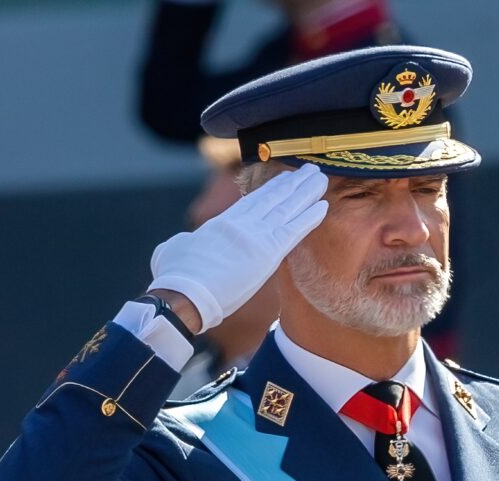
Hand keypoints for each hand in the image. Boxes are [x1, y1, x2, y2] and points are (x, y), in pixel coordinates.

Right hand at [148, 161, 328, 332]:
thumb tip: (184, 243)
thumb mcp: (176, 249)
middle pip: (273, 199)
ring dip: (306, 193)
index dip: (271, 189)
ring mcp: (256, 236)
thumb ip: (186, 242)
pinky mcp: (268, 252)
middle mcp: (242, 224)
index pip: (252, 202)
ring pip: (287, 209)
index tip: (285, 178)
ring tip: (321, 178)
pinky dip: (309, 218)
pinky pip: (294, 231)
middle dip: (293, 184)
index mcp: (222, 223)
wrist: (183, 293)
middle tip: (310, 170)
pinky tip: (324, 206)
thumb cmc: (175, 276)